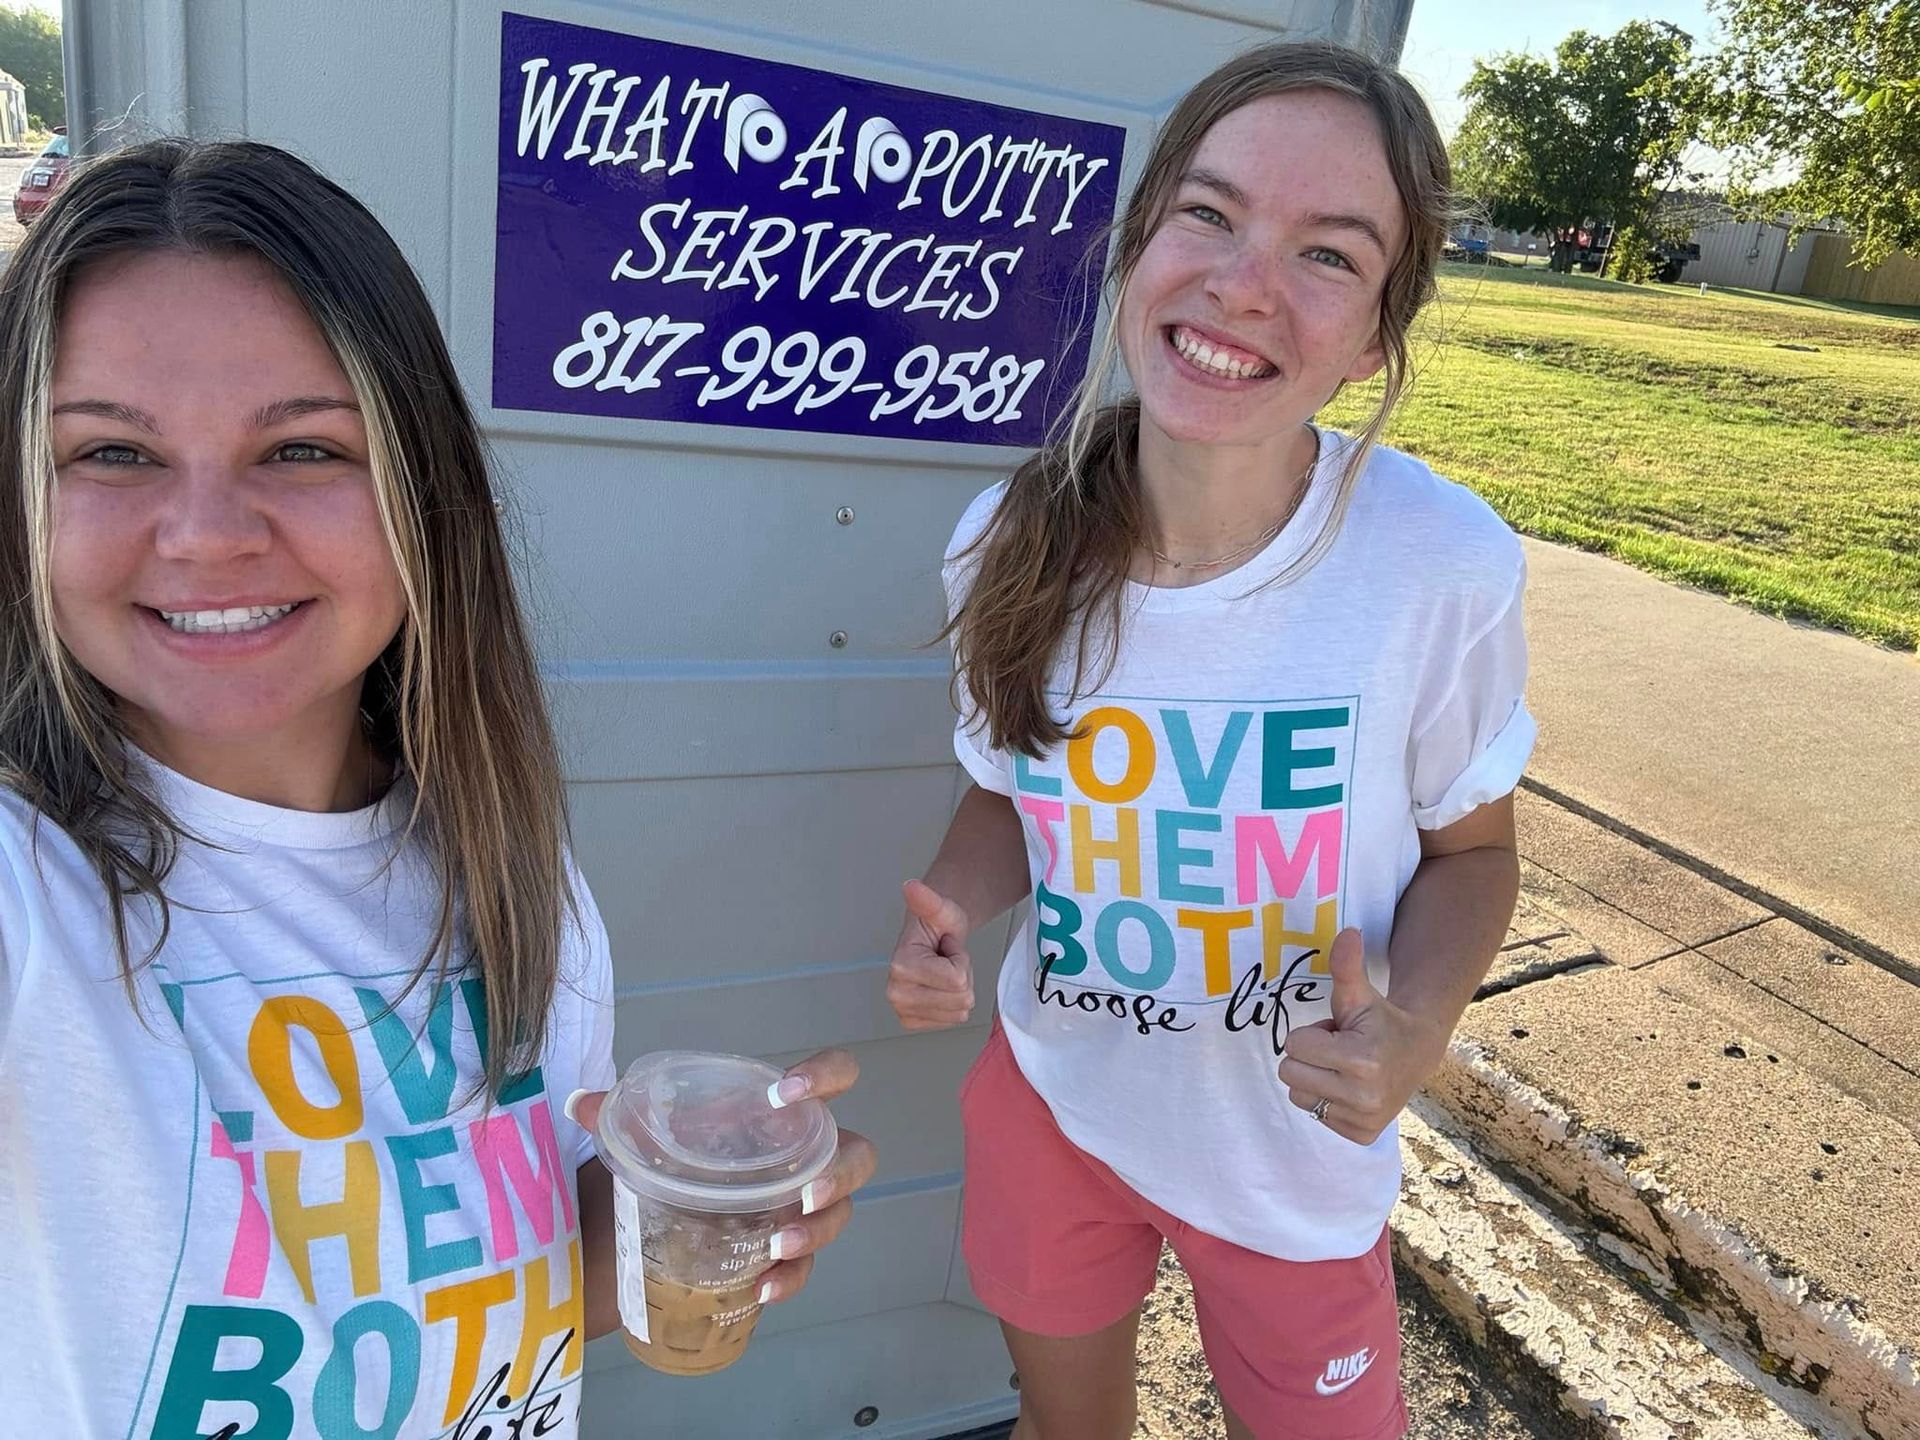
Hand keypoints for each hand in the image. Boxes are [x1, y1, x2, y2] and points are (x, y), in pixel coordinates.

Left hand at [568, 1049, 877, 1306]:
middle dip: (840, 1173)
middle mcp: (804, 1156)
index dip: (828, 1074)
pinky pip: (804, 1266)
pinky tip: (761, 1287)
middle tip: (806, 1193)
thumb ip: (620, 1114)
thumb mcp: (653, 1131)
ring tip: (779, 1245)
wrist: (664, 1209)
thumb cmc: (677, 1155)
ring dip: (817, 1231)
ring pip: (837, 1214)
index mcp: (782, 1112)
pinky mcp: (785, 1250)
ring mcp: (801, 1205)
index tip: (791, 1090)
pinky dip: (789, 1279)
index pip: (836, 1074)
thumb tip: (581, 1103)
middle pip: (857, 1155)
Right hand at [886, 879, 973, 1030]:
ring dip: (958, 989)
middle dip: (961, 976)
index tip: (944, 948)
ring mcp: (903, 1010)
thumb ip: (928, 899)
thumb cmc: (937, 926)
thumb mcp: (941, 909)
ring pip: (959, 1011)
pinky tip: (939, 986)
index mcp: (901, 966)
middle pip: (961, 998)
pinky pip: (953, 1020)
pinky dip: (953, 1004)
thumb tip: (911, 886)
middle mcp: (896, 993)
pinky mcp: (912, 1021)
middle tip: (945, 960)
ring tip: (943, 971)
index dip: (959, 959)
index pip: (957, 978)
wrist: (932, 939)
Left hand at [1277, 928, 1451, 1145]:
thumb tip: (1348, 932)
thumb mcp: (1360, 993)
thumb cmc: (1380, 1019)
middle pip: (1290, 1073)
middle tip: (1339, 1049)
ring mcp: (1363, 1120)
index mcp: (1361, 1060)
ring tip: (1343, 1067)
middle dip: (1309, 1056)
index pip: (1294, 1045)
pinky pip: (1315, 1115)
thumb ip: (1347, 966)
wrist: (1417, 1053)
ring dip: (1314, 1079)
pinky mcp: (1362, 1134)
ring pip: (1298, 1096)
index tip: (1338, 1031)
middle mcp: (1363, 1096)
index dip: (1312, 1033)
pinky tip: (1349, 1086)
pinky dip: (1326, 1100)